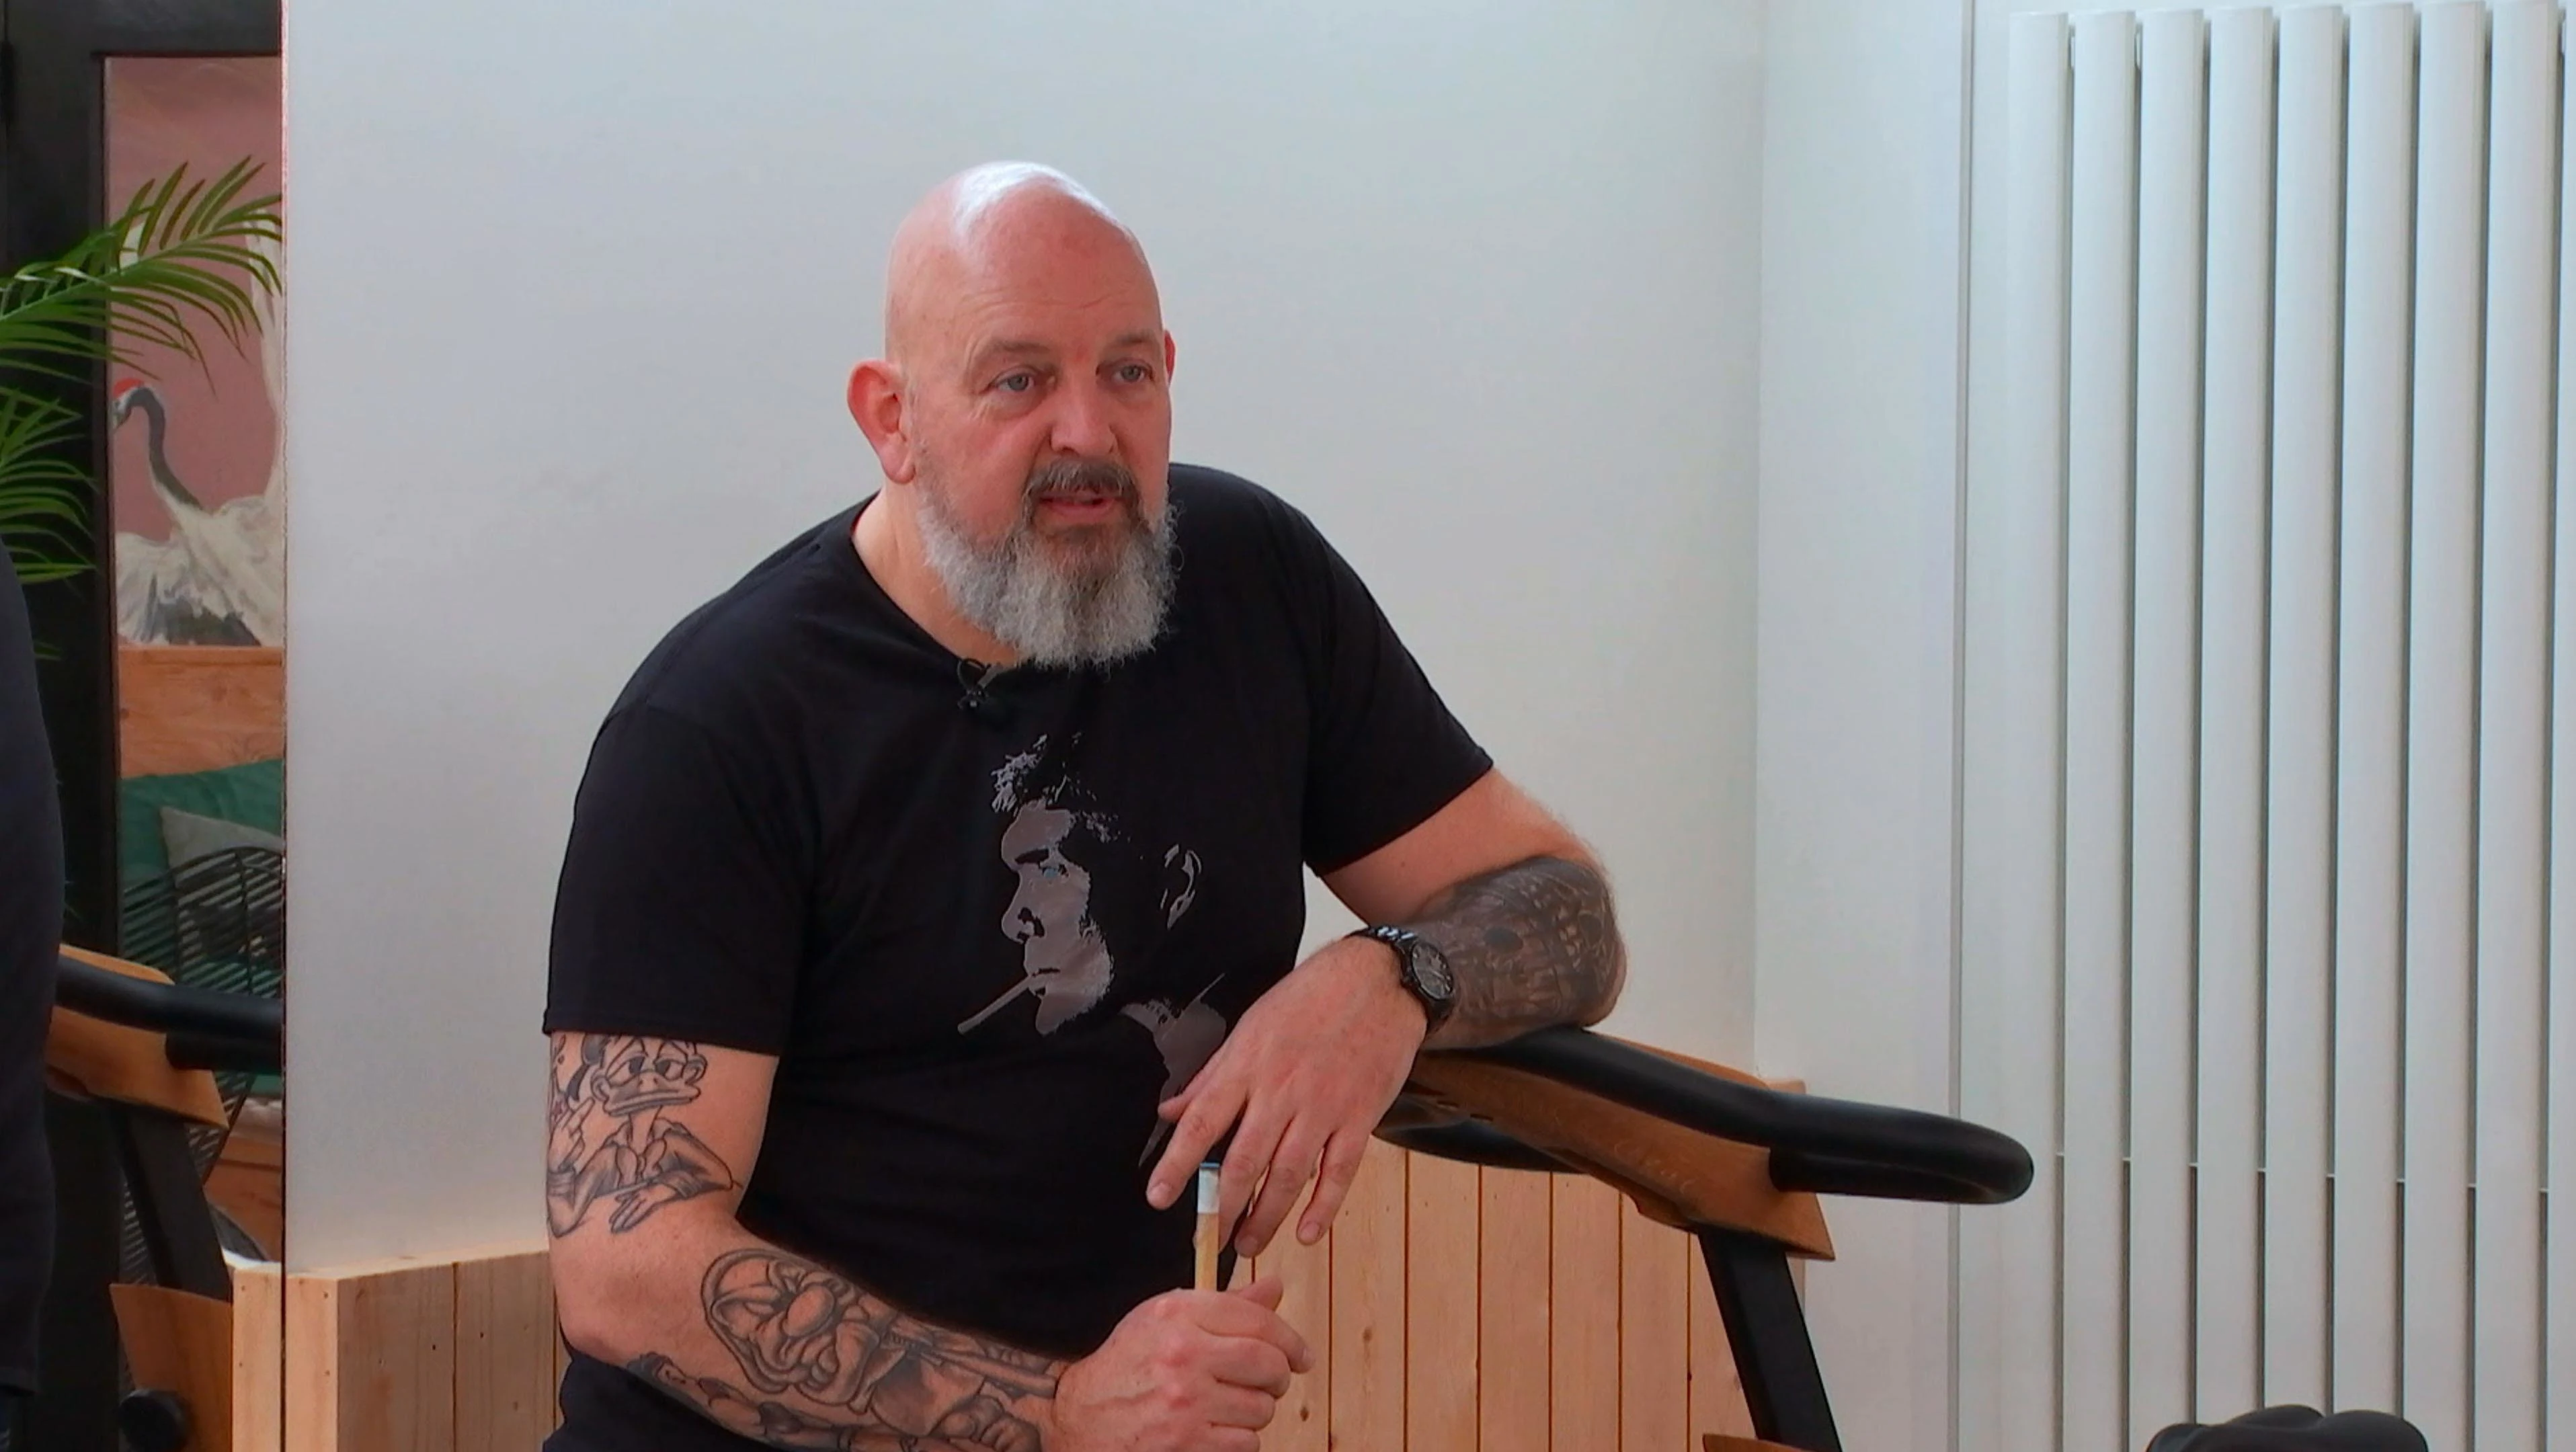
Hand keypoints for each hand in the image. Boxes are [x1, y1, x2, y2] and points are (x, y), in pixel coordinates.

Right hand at [1047, 1276, 1312, 1451]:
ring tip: (1229, 1406)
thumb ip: (1226, 1306)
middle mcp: (1183, 1353)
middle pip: (1269, 1364)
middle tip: (1271, 1382)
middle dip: (1279, 1377)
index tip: (1300, 1355)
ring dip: (1255, 1411)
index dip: (1290, 1340)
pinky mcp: (1188, 1442)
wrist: (1078, 1415)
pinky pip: (1246, 1442)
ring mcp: (1185, 1401)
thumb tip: (1276, 1288)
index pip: (1257, 1320)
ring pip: (1262, 1408)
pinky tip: (1215, 1429)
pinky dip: (1239, 1440)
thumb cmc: (1128, 1364)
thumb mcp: (1166, 1320)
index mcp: (1178, 1313)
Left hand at [1146, 937, 1426, 1254]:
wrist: (1378, 982)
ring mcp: (1323, 1108)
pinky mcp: (1360, 1118)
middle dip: (1221, 1208)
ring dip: (1265, 1217)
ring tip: (1248, 1243)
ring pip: (1287, 1175)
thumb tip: (1170, 1111)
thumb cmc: (1309, 1000)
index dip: (1177, 1163)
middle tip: (1210, 1238)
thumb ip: (1212, 1076)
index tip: (1159, 1197)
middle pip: (1243, 1161)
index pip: (1202, 1122)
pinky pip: (1338, 1172)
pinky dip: (1322, 1208)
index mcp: (1247, 1066)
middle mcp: (1281, 1091)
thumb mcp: (1250, 1027)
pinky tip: (1306, 1233)